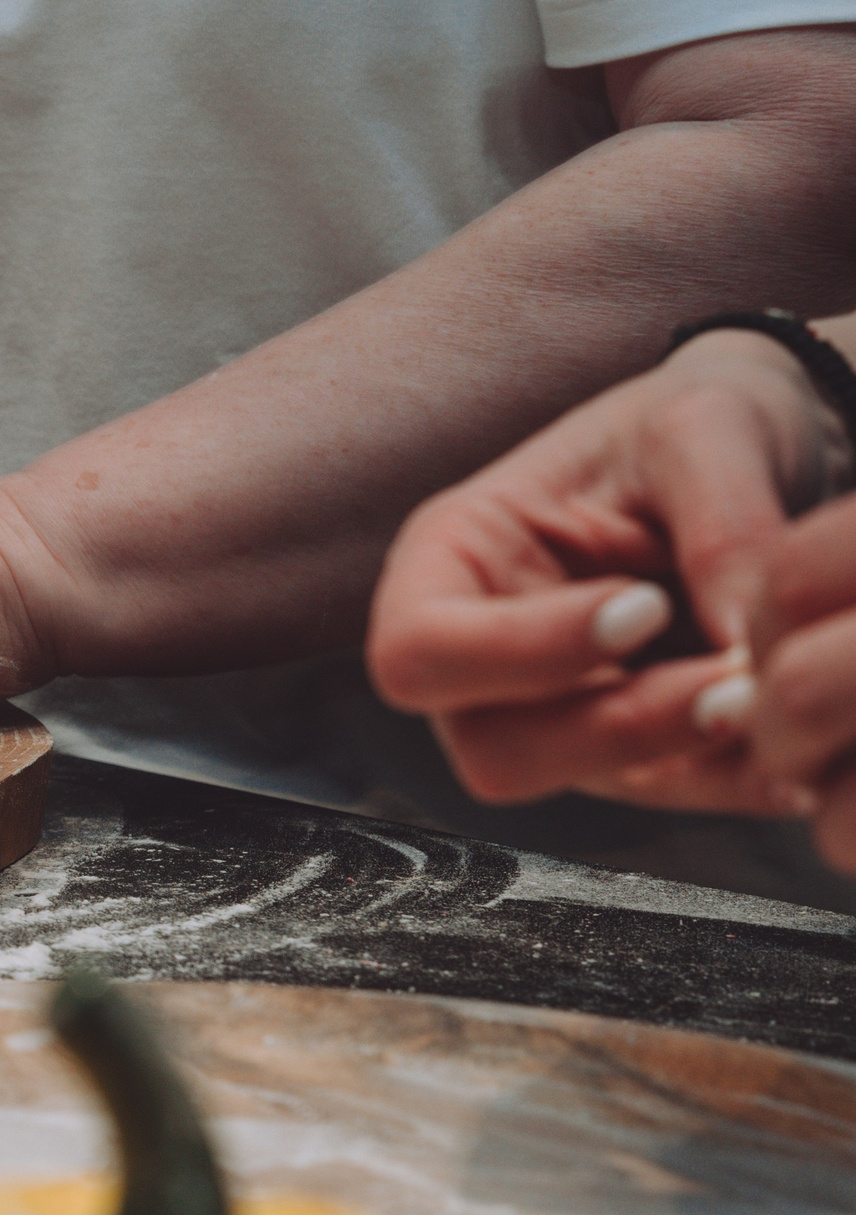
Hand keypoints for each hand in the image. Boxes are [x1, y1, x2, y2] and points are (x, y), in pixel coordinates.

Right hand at [367, 328, 850, 811]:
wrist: (752, 448)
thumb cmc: (689, 423)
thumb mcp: (699, 429)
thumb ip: (721, 526)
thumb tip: (748, 643)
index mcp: (450, 562)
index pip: (420, 652)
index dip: (520, 653)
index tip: (643, 605)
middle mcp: (480, 656)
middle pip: (490, 748)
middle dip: (614, 729)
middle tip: (729, 681)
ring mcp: (550, 712)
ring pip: (581, 785)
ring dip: (681, 757)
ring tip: (772, 701)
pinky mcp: (628, 749)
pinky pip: (668, 791)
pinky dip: (736, 776)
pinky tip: (794, 743)